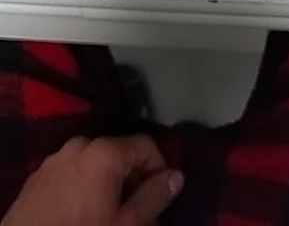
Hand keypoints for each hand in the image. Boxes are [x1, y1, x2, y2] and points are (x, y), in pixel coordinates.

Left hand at [1, 135, 183, 225]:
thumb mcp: (127, 225)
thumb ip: (154, 196)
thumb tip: (176, 176)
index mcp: (104, 151)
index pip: (146, 145)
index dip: (160, 170)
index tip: (160, 197)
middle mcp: (79, 145)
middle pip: (120, 154)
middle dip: (133, 180)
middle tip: (137, 214)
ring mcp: (55, 159)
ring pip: (95, 164)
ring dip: (109, 185)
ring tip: (109, 217)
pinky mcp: (38, 176)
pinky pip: (73, 173)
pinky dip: (85, 187)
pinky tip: (81, 216)